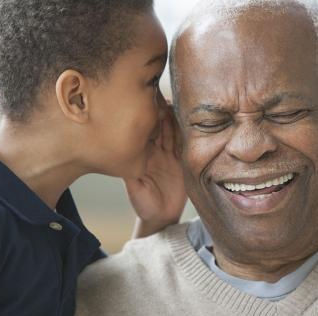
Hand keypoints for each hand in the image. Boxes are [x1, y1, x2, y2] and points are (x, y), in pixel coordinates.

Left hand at [124, 105, 186, 237]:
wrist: (162, 217)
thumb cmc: (144, 204)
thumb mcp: (135, 189)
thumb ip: (132, 174)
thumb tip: (125, 156)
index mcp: (142, 154)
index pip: (144, 131)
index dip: (147, 117)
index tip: (149, 102)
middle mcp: (156, 151)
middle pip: (160, 126)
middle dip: (162, 111)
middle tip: (165, 96)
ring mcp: (170, 154)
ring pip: (174, 132)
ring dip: (176, 119)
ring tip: (179, 104)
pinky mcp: (183, 161)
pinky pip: (185, 144)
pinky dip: (188, 133)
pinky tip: (192, 121)